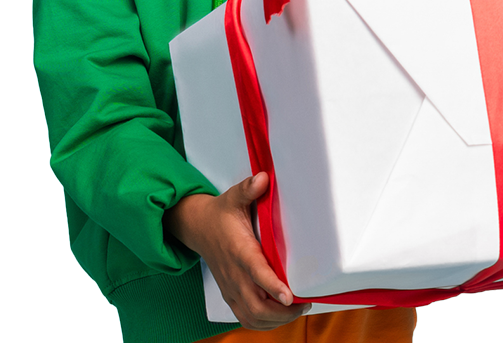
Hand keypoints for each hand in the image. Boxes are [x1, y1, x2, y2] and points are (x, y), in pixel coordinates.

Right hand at [165, 172, 311, 329]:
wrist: (197, 228)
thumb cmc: (220, 214)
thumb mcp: (234, 197)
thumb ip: (248, 189)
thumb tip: (263, 178)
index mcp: (239, 250)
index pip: (256, 272)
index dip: (273, 286)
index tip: (290, 296)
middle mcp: (234, 274)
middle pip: (257, 306)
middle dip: (283, 311)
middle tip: (305, 303)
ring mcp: (231, 288)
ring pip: (252, 317)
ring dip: (276, 320)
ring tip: (297, 310)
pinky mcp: (230, 295)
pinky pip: (246, 319)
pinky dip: (264, 324)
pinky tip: (279, 316)